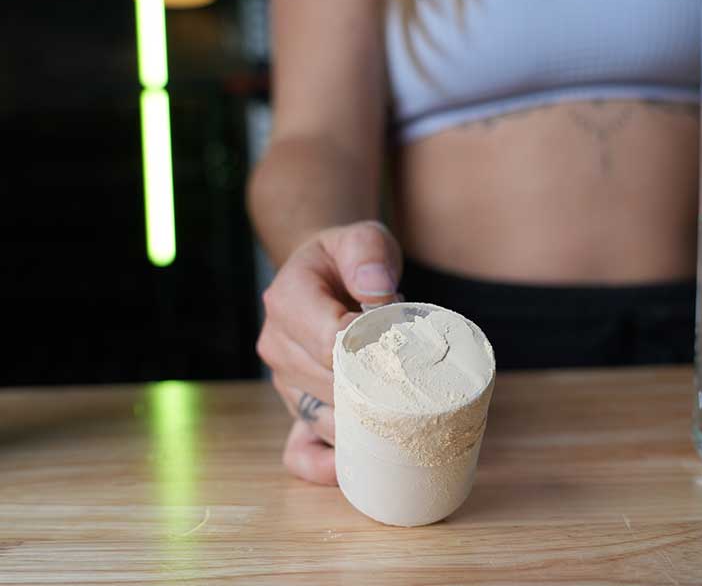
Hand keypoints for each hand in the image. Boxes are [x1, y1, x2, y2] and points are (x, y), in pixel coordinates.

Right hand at [257, 221, 401, 484]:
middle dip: (375, 394)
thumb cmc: (349, 259)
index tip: (404, 358)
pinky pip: (298, 452)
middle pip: (329, 387)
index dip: (369, 355)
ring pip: (321, 420)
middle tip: (419, 393)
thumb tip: (377, 291)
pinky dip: (324, 466)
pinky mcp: (295, 407)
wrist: (326, 275)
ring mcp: (284, 382)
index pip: (328, 341)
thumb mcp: (362, 239)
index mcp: (287, 301)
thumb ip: (369, 254)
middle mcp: (277, 345)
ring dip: (362, 428)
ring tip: (405, 424)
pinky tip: (356, 467)